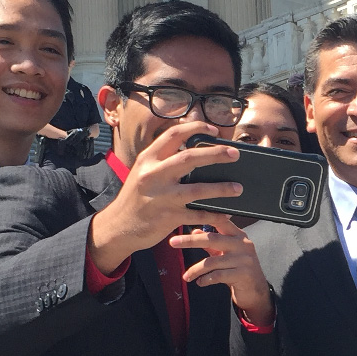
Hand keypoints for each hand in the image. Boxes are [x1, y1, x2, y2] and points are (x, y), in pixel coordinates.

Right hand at [87, 121, 242, 274]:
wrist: (118, 227)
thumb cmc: (136, 197)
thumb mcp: (143, 172)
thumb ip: (164, 160)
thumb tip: (196, 148)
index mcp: (148, 159)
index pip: (174, 135)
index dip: (196, 128)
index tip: (214, 130)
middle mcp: (153, 175)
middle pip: (190, 158)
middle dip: (216, 154)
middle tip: (235, 153)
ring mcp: (161, 197)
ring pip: (198, 189)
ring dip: (221, 188)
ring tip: (238, 187)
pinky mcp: (167, 217)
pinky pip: (196, 215)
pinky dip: (213, 214)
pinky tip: (225, 212)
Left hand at [171, 217, 273, 326]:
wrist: (256, 290)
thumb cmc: (239, 268)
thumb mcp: (226, 253)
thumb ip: (212, 243)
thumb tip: (194, 231)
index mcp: (238, 235)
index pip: (220, 222)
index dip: (204, 218)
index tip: (185, 217)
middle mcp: (242, 244)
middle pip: (212, 239)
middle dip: (190, 241)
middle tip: (173, 242)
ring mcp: (244, 259)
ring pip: (212, 261)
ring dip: (195, 270)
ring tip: (186, 277)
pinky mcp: (243, 274)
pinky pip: (218, 276)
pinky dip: (206, 280)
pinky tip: (200, 283)